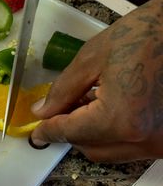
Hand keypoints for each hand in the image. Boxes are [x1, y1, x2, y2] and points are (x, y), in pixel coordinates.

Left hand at [30, 0, 162, 162]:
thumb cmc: (145, 33)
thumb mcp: (94, 56)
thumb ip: (64, 89)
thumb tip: (44, 111)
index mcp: (122, 119)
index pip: (73, 134)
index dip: (49, 131)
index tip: (36, 132)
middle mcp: (144, 140)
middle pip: (91, 149)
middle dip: (69, 131)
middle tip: (57, 110)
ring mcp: (161, 144)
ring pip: (111, 151)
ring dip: (91, 133)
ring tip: (82, 104)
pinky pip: (131, 145)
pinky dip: (113, 132)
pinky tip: (107, 107)